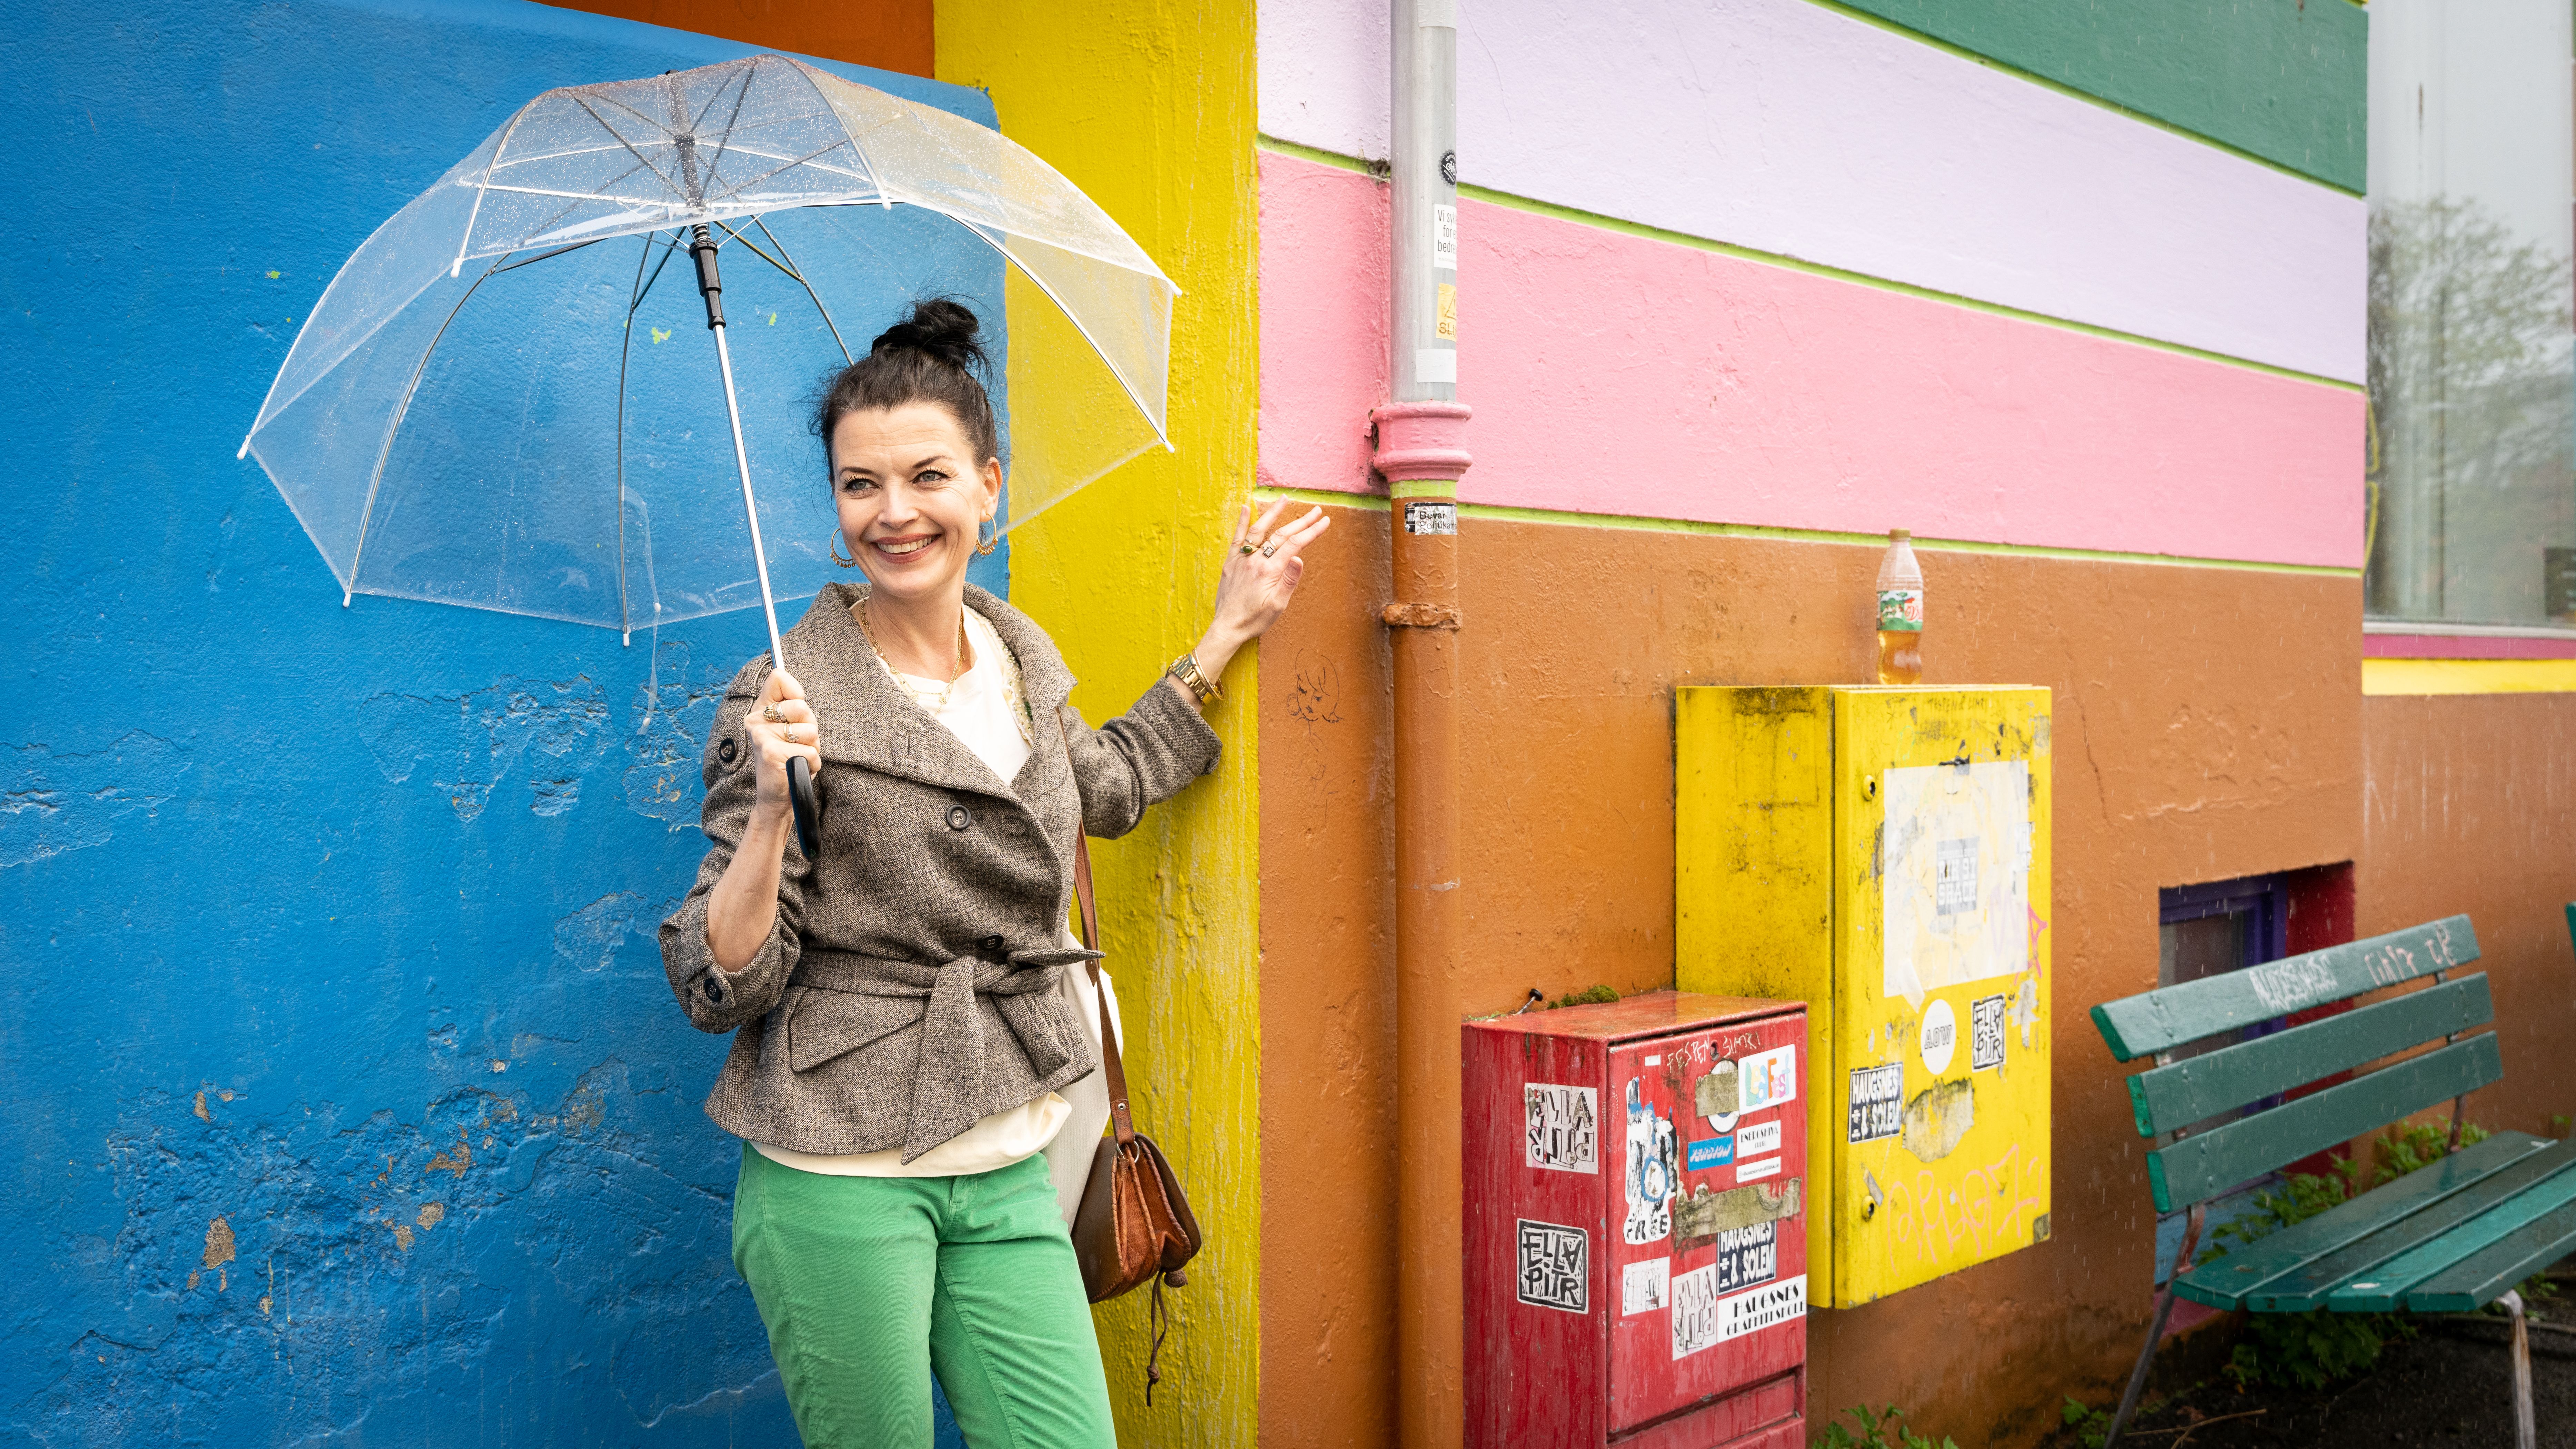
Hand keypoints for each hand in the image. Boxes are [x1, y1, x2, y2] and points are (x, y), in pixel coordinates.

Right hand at [746, 667, 819, 820]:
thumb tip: (799, 694)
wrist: (777, 797)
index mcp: (761, 710)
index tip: (797, 712)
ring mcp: (762, 736)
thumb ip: (794, 708)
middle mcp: (756, 720)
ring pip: (810, 731)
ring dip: (812, 747)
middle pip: (802, 706)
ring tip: (797, 756)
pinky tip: (797, 768)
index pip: (778, 678)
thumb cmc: (789, 759)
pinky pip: (810, 752)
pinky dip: (811, 764)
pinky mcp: (770, 753)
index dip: (796, 692)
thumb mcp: (793, 729)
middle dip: (810, 728)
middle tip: (798, 743)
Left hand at [1196, 500, 1329, 677]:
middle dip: (1301, 521)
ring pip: (1259, 530)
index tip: (1325, 521)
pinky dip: (1242, 523)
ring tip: (1284, 499)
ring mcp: (1242, 559)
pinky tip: (1246, 508)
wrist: (1228, 627)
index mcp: (1269, 570)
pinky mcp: (1231, 562)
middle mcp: (1255, 560)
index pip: (1295, 544)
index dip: (1311, 531)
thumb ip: (1289, 580)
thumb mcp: (1278, 605)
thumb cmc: (1254, 620)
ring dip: (1273, 513)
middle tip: (1316, 511)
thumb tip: (1299, 558)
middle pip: (1281, 534)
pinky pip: (1237, 538)